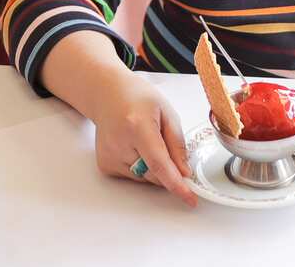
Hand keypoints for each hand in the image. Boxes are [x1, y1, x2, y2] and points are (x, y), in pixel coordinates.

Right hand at [89, 70, 197, 206]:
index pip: (159, 164)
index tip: (189, 198)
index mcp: (137, 126)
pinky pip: (133, 177)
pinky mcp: (105, 165)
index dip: (176, 184)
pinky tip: (134, 146)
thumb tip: (184, 172)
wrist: (108, 95)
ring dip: (153, 167)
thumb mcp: (167, 112)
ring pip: (144, 178)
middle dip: (168, 169)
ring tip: (145, 140)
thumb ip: (177, 143)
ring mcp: (109, 156)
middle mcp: (119, 144)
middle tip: (164, 143)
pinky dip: (140, 167)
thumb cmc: (138, 99)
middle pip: (154, 174)